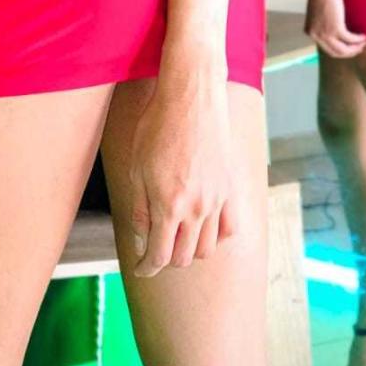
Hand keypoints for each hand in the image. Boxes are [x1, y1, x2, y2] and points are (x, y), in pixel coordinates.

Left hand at [128, 71, 234, 277]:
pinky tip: (202, 229)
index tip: (140, 267)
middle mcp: (196, 208)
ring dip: (190, 252)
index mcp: (168, 205)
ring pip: (208, 249)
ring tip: (176, 240)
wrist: (191, 98)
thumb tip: (142, 238)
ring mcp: (216, 200)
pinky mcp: (229, 189)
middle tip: (153, 251)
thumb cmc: (157, 127)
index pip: (159, 255)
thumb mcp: (136, 168)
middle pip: (184, 257)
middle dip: (166, 261)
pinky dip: (216, 237)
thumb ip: (141, 208)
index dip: (147, 267)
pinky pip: (229, 228)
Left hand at [306, 0, 365, 57]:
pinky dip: (358, 39)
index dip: (340, 50)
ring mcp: (325, 33)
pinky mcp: (335, 28)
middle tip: (359, 48)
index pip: (326, 49)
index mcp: (310, 32)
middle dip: (349, 52)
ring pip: (343, 49)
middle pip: (335, 52)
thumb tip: (337, 30)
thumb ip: (324, 23)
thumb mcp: (319, 13)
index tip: (349, 47)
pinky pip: (350, 39)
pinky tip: (364, 36)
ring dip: (355, 48)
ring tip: (363, 43)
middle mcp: (315, 36)